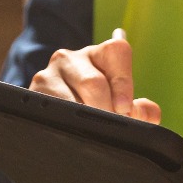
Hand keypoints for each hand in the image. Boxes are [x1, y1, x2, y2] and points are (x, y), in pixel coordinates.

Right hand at [31, 28, 161, 122]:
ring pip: (71, 99)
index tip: (125, 108)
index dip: (124, 81)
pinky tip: (72, 129)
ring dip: (85, 120)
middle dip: (106, 109)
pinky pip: (53, 109)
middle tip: (110, 127)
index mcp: (100, 54)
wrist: (58, 122)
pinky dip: (67, 123)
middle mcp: (72, 57)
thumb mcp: (123, 108)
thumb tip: (147, 113)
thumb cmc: (98, 111)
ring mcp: (50, 72)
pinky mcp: (34, 91)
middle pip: (94, 81)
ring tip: (91, 131)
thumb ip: (142, 111)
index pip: (117, 50)